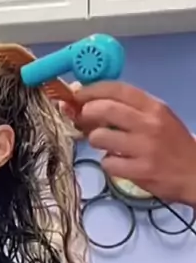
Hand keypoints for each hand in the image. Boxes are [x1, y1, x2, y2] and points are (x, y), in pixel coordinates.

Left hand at [68, 81, 195, 205]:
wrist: (195, 173)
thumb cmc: (171, 143)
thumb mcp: (156, 118)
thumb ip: (126, 108)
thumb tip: (85, 101)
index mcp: (153, 107)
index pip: (117, 89)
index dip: (92, 90)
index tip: (77, 94)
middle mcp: (149, 124)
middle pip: (104, 109)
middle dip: (86, 113)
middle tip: (84, 120)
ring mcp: (144, 148)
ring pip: (100, 137)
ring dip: (95, 140)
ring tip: (107, 144)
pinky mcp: (140, 171)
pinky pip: (107, 163)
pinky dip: (108, 164)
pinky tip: (119, 163)